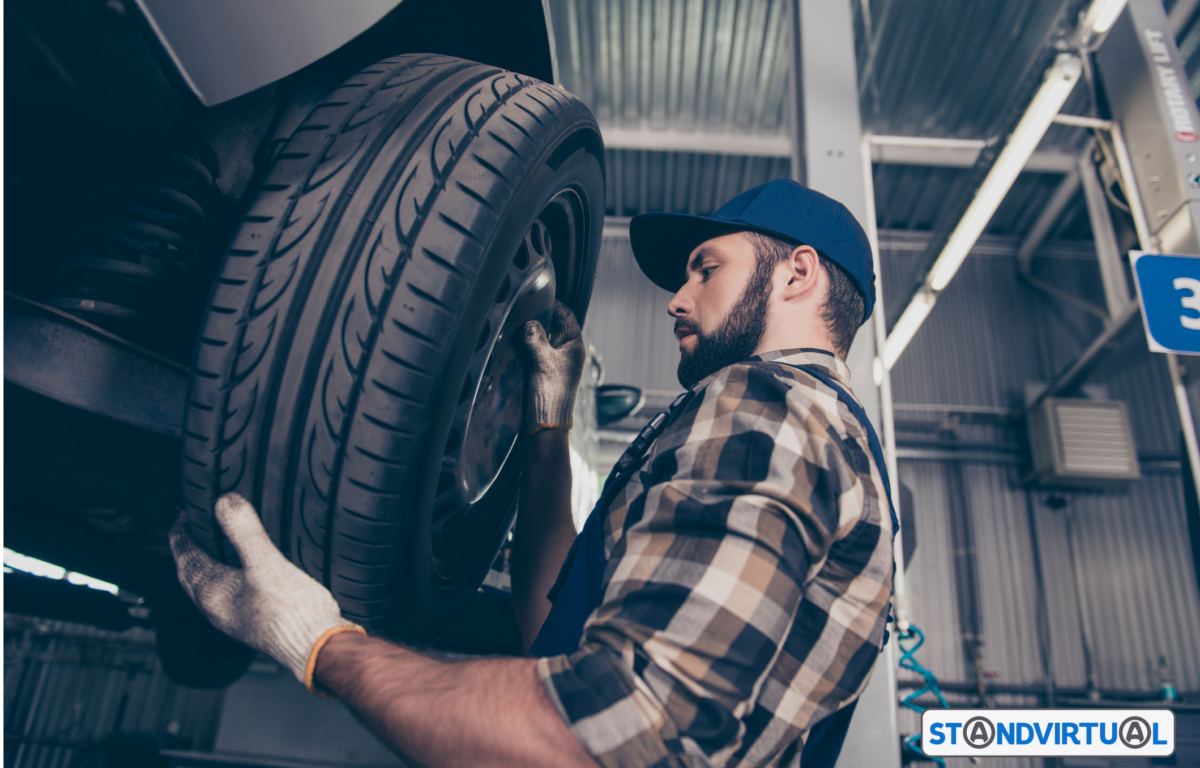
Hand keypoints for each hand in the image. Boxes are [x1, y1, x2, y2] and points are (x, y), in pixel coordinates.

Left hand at [169, 493, 361, 686]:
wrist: (317, 647)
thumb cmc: (291, 612)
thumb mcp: (268, 563)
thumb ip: (245, 531)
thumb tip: (223, 501)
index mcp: (213, 593)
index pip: (185, 558)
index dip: (181, 534)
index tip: (184, 514)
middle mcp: (218, 609)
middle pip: (192, 575)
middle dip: (189, 551)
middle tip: (194, 529)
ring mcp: (235, 618)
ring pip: (209, 587)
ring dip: (207, 566)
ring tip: (217, 547)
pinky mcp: (254, 623)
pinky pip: (229, 595)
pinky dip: (227, 578)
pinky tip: (247, 575)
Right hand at [521, 301, 584, 435]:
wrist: (546, 423)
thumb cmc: (550, 392)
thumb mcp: (543, 361)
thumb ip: (535, 338)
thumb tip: (529, 322)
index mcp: (574, 346)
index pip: (566, 316)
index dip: (553, 304)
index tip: (537, 295)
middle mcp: (568, 351)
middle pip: (554, 325)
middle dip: (540, 317)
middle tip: (522, 308)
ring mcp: (557, 361)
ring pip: (544, 337)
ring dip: (532, 331)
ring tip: (516, 322)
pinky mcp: (545, 370)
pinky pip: (537, 350)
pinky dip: (528, 344)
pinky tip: (515, 342)